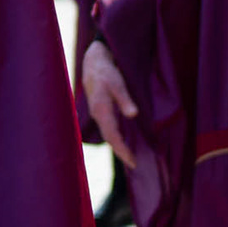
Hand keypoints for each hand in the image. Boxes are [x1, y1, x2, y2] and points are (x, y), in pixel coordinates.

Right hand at [82, 40, 138, 167]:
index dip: (122, 150)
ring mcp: (98, 113)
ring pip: (108, 134)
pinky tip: (124, 141)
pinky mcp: (100, 110)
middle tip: (134, 164)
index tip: (133, 161)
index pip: (112, 136)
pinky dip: (116, 137)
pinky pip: (108, 128)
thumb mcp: (117, 83)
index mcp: (101, 110)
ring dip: (119, 146)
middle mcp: (98, 115)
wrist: (93, 62)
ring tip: (130, 157)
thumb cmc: (106, 72)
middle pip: (110, 139)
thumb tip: (133, 115)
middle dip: (121, 152)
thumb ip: (125, 99)